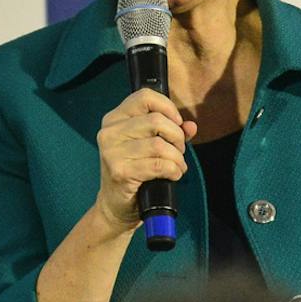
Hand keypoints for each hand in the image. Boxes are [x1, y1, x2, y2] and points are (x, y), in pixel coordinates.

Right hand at [93, 87, 196, 230]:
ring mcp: (112, 152)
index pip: (144, 96)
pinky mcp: (120, 172)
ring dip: (177, 157)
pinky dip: (173, 170)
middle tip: (178, 150)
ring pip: (159, 144)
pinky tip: (172, 174)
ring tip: (177, 166)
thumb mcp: (149, 145)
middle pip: (156, 120)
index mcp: (114, 119)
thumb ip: (171, 131)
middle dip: (176, 136)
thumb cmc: (134, 170)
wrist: (115, 205)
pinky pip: (159, 165)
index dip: (168, 107)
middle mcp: (109, 132)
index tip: (177, 123)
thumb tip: (191, 126)